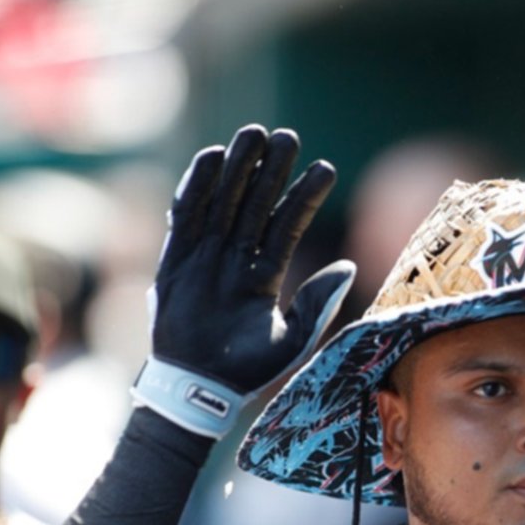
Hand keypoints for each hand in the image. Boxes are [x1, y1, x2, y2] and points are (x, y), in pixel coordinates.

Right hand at [134, 125, 354, 437]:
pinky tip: (212, 157)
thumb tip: (349, 266)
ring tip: (254, 134)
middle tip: (287, 136)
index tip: (325, 168)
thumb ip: (318, 302)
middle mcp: (236, 258)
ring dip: (238, 168)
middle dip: (271, 170)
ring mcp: (205, 256)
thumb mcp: (293, 338)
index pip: (288, 225)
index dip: (305, 197)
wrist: (199, 390)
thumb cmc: (249, 370)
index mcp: (265, 274)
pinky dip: (196, 186)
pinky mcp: (175, 259)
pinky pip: (186, 215)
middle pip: (255, 203)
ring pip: (224, 201)